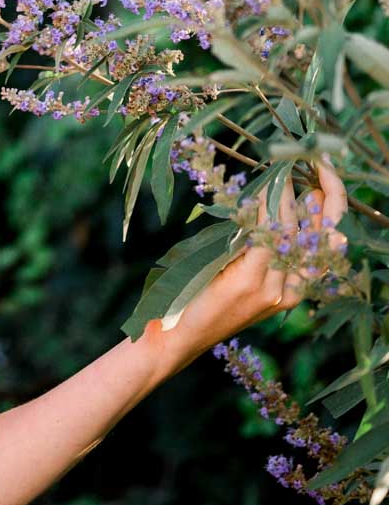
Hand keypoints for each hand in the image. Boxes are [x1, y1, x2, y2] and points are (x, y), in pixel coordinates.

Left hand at [150, 157, 349, 365]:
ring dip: (285, 198)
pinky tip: (260, 191)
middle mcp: (290, 292)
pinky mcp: (250, 283)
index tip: (317, 185)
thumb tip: (267, 203)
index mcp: (293, 290)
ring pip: (289, 233)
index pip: (325, 247)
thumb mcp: (239, 270)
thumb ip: (258, 245)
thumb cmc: (203, 297)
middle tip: (296, 169)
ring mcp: (272, 291)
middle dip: (311, 199)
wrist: (177, 335)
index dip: (327, 213)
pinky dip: (264, 209)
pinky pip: (265, 237)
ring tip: (279, 174)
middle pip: (314, 237)